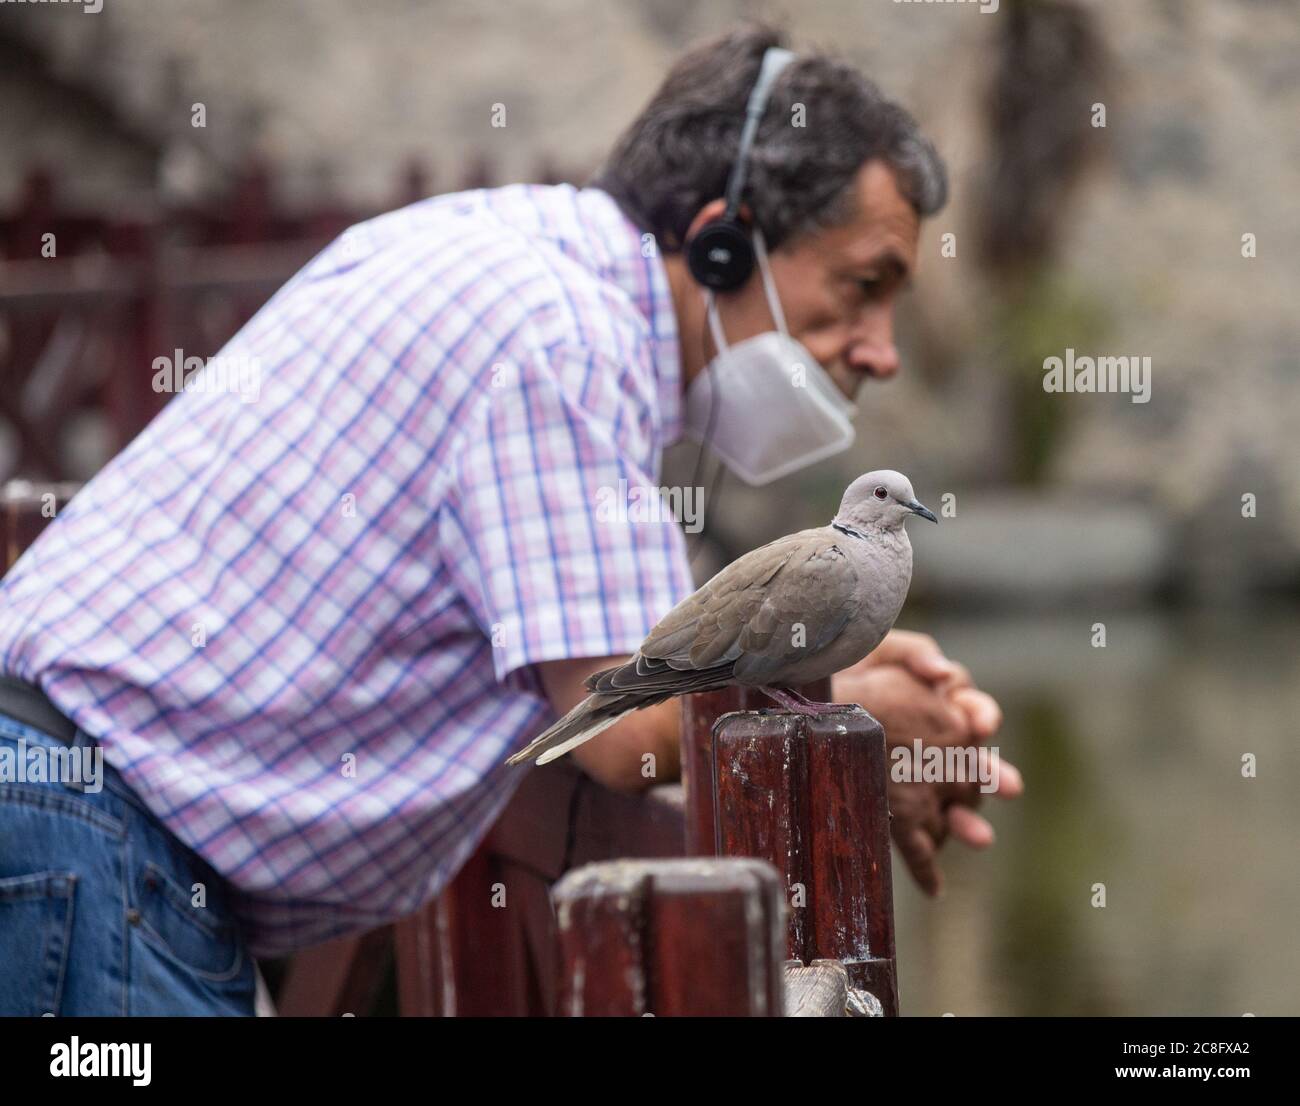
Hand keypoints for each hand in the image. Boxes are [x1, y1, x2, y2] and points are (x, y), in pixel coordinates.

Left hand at [833, 631, 1021, 896]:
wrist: (802, 696)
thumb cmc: (845, 668)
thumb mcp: (880, 649)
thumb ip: (916, 654)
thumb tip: (944, 675)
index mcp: (940, 704)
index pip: (972, 709)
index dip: (981, 715)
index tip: (980, 723)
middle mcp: (936, 745)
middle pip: (973, 764)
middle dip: (992, 775)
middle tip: (1010, 785)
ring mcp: (916, 780)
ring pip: (952, 804)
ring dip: (968, 823)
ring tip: (979, 838)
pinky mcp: (891, 810)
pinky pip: (914, 841)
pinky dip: (926, 865)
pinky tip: (933, 886)